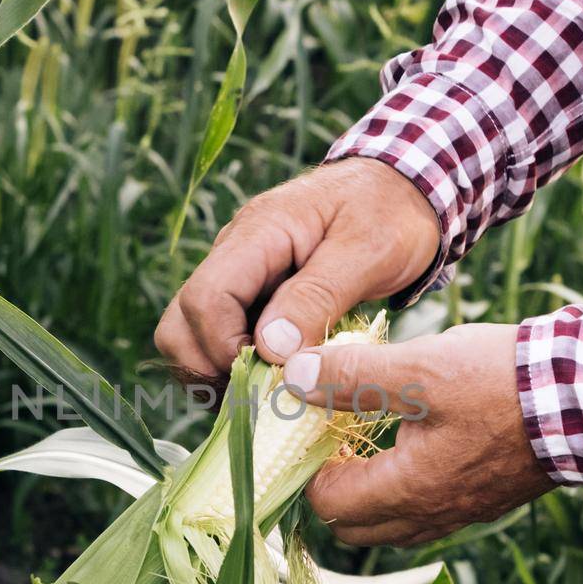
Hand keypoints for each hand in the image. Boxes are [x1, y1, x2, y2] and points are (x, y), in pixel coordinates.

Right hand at [156, 158, 439, 378]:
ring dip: (218, 373)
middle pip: (180, 323)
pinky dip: (234, 368)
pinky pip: (218, 338)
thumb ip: (317, 296)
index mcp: (259, 233)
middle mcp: (234, 253)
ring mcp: (237, 275)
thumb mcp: (368, 250)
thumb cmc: (392, 213)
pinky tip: (275, 379)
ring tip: (268, 393)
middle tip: (263, 396)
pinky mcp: (249, 296)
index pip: (205, 299)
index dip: (225, 349)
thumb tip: (269, 349)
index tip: (271, 376)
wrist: (402, 187)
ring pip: (188, 336)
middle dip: (210, 369)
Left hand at [281, 323, 554, 545]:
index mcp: (408, 492)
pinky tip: (413, 441)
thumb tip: (292, 375)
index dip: (304, 470)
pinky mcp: (488, 498)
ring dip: (368, 490)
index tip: (304, 429)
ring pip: (393, 523)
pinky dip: (405, 487)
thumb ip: (352, 376)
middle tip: (327, 439)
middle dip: (331, 488)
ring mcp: (463, 512)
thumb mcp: (419, 369)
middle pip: (355, 527)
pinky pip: (428, 510)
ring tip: (363, 438)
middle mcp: (432, 515)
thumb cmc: (504, 385)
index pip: (327, 505)